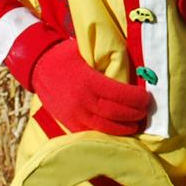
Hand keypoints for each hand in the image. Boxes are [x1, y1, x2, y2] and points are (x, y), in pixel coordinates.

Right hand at [29, 39, 149, 135]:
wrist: (38, 66)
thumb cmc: (66, 56)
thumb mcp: (86, 53)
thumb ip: (105, 62)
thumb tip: (132, 65)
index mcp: (89, 81)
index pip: (119, 94)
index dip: (136, 99)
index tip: (147, 98)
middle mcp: (82, 99)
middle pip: (115, 113)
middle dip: (134, 114)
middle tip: (145, 112)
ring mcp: (74, 113)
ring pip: (105, 127)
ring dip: (124, 128)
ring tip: (136, 125)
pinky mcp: (68, 122)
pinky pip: (91, 132)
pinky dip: (106, 133)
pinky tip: (117, 131)